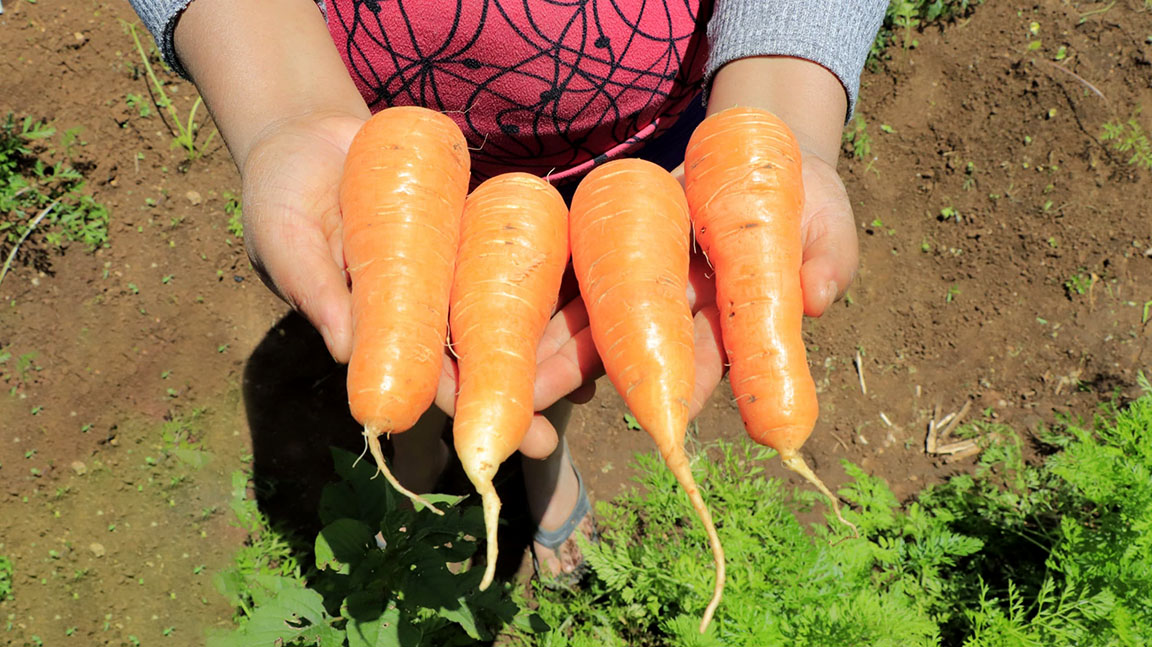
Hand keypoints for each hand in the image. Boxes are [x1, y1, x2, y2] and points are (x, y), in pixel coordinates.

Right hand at [241, 110, 575, 458]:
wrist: (307, 131)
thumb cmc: (280, 194)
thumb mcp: (286, 239)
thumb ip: (317, 289)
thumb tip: (345, 352)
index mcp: (374, 324)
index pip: (416, 372)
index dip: (451, 404)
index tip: (484, 440)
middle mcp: (418, 305)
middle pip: (470, 355)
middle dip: (509, 395)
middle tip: (548, 441)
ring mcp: (447, 267)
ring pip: (497, 313)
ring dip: (541, 350)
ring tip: (590, 386)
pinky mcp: (468, 225)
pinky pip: (507, 254)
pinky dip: (543, 279)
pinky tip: (588, 307)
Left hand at [529, 150, 858, 436]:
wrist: (765, 155)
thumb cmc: (805, 198)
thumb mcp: (827, 221)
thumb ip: (827, 258)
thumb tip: (818, 297)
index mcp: (730, 317)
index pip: (709, 358)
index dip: (688, 381)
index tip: (667, 409)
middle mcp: (676, 311)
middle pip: (628, 352)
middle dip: (583, 379)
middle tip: (538, 414)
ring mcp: (640, 281)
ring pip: (587, 325)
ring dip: (545, 355)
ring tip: (506, 384)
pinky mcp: (611, 245)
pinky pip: (569, 279)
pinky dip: (537, 303)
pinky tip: (497, 331)